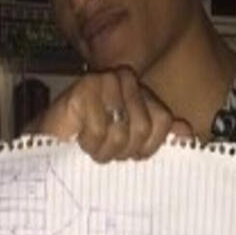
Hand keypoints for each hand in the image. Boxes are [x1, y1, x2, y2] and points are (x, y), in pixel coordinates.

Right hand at [34, 68, 191, 162]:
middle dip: (124, 150)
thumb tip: (188, 134)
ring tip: (91, 145)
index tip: (130, 154)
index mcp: (141, 91)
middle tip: (106, 150)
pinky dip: (89, 144)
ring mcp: (103, 82)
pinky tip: (78, 139)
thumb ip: (160, 136)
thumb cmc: (89, 146)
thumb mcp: (131, 145)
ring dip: (105, 149)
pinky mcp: (83, 89)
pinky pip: (101, 129)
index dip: (147, 146)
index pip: (164, 121)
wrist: (47, 148)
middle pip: (144, 127)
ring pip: (123, 130)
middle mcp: (124, 80)